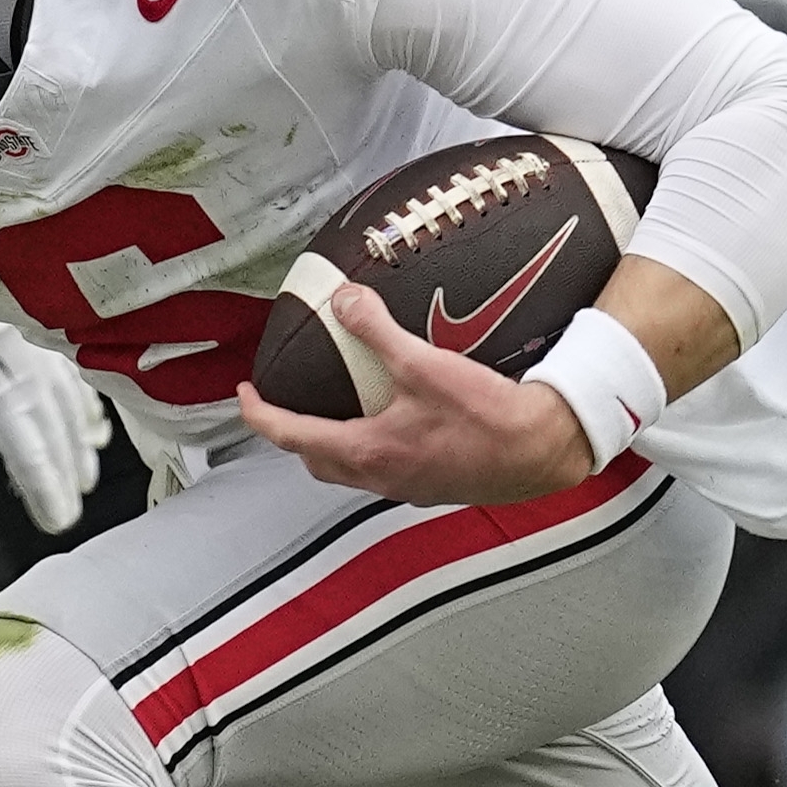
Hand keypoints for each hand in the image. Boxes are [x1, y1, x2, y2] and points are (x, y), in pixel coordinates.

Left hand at [0, 285, 101, 535]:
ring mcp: (46, 356)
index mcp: (0, 394)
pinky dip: (87, 409)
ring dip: (79, 448)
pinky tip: (94, 426)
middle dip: (65, 478)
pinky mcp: (50, 338)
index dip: (45, 491)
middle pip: (56, 439)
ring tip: (84, 477)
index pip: (30, 455)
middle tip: (68, 513)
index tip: (56, 522)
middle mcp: (31, 378)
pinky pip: (79, 381)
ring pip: (73, 411)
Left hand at [235, 286, 595, 506]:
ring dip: (331, 444)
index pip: (289, 435)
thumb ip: (377, 329)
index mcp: (365, 451)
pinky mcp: (432, 486)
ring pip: (349, 470)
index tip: (245, 394)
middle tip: (285, 404)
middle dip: (292, 434)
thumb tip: (344, 299)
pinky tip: (393, 423)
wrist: (541, 452)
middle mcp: (379, 477)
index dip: (258, 414)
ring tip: (334, 411)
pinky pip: (385, 470)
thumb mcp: (424, 364)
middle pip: (315, 459)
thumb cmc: (485, 417)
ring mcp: (406, 487)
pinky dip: (370, 448)